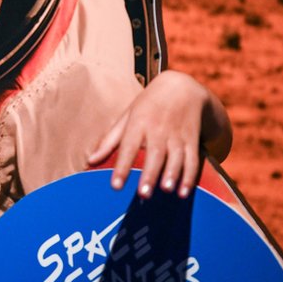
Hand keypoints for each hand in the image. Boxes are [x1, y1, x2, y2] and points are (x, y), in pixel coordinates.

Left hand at [88, 70, 230, 198]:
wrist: (181, 87)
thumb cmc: (147, 105)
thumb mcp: (127, 116)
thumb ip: (109, 139)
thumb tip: (90, 160)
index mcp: (138, 122)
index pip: (128, 147)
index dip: (121, 167)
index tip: (116, 186)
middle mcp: (158, 128)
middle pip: (154, 153)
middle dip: (149, 174)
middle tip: (143, 195)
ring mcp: (177, 134)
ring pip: (176, 157)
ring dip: (172, 175)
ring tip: (165, 191)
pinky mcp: (192, 139)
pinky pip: (192, 160)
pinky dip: (189, 177)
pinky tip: (183, 192)